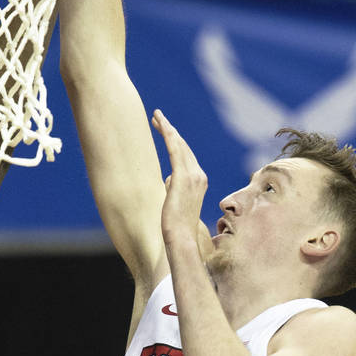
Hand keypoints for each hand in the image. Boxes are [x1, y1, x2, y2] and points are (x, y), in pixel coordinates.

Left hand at [151, 109, 212, 259]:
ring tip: (156, 117)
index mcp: (198, 181)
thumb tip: (167, 179)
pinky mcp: (183, 177)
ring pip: (179, 145)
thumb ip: (173, 187)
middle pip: (183, 146)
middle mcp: (199, 175)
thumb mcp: (174, 201)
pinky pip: (176, 151)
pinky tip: (162, 126)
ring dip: (168, 128)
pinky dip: (170, 136)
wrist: (180, 238)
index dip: (175, 139)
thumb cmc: (175, 226)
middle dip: (170, 129)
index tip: (164, 129)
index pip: (186, 155)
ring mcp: (193, 176)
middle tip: (157, 117)